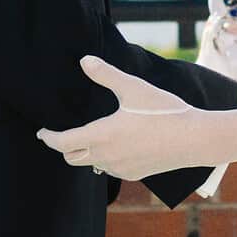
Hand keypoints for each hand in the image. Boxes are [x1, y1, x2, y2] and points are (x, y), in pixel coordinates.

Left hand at [38, 55, 197, 182]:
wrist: (194, 139)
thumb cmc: (164, 111)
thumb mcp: (134, 88)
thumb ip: (106, 75)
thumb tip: (84, 60)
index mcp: (101, 135)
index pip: (62, 142)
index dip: (48, 138)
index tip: (42, 133)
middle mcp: (106, 156)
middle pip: (72, 157)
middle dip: (65, 146)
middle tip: (64, 134)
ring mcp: (120, 168)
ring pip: (92, 164)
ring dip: (88, 152)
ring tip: (94, 136)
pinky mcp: (134, 175)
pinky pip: (111, 169)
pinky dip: (107, 159)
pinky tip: (119, 146)